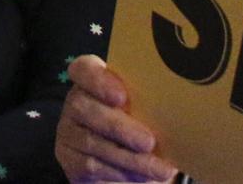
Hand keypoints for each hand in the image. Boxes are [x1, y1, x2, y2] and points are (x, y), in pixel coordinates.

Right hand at [55, 55, 178, 181]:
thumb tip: (174, 106)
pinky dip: (122, 173)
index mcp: (90, 79)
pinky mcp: (70, 160)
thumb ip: (147, 101)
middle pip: (86, 109)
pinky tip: (144, 177)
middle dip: (119, 128)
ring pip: (93, 144)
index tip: (122, 96)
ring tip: (159, 169)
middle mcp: (75, 102)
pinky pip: (93, 167)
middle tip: (149, 142)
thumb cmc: (139, 122)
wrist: (127, 157)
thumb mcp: (142, 107)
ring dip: (130, 159)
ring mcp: (68, 132)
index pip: (83, 69)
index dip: (99, 81)